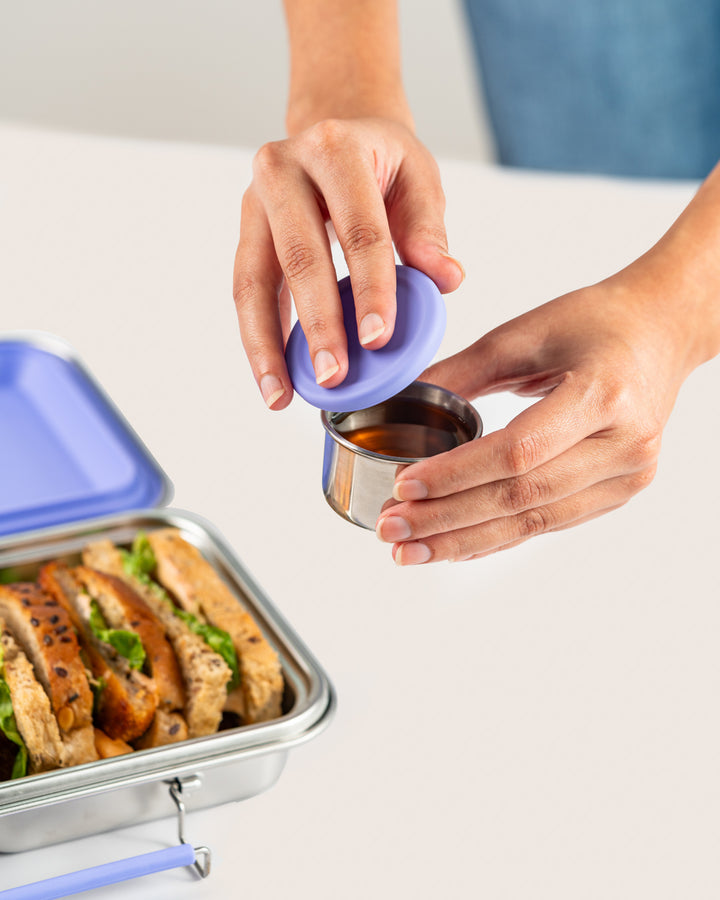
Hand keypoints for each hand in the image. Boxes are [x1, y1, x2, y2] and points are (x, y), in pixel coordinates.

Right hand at [233, 117, 463, 408]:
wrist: (334, 130)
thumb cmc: (382, 161)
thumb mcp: (417, 177)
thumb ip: (428, 229)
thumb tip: (446, 280)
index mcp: (335, 148)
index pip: (360, 228)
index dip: (371, 287)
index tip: (378, 341)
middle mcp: (282, 168)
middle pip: (298, 257)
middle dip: (318, 324)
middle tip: (334, 376)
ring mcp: (254, 201)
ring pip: (253, 281)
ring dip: (267, 345)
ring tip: (280, 396)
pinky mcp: (244, 233)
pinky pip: (245, 292)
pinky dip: (259, 339)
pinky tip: (274, 378)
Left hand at [375, 274, 697, 562]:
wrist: (661, 332)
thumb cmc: (598, 322)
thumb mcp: (524, 333)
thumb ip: (461, 372)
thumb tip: (399, 402)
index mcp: (602, 394)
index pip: (517, 452)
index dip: (456, 475)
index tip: (404, 487)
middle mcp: (623, 443)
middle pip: (521, 497)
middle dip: (447, 519)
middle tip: (392, 529)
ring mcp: (627, 474)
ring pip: (533, 522)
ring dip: (464, 540)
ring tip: (411, 548)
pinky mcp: (620, 491)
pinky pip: (549, 524)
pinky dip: (498, 537)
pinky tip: (455, 546)